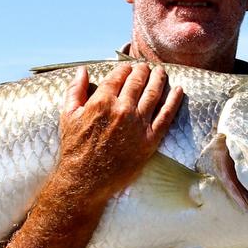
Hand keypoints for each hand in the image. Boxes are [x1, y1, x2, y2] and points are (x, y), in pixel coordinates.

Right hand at [0, 63, 182, 247]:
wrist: (85, 180)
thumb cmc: (75, 148)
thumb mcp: (68, 116)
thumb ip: (75, 90)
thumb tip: (82, 70)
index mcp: (102, 101)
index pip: (118, 76)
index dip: (125, 69)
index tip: (128, 67)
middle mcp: (122, 110)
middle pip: (138, 82)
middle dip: (143, 71)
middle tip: (146, 67)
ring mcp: (138, 125)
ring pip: (154, 94)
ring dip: (159, 79)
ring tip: (161, 72)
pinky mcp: (150, 140)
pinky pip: (166, 115)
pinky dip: (174, 100)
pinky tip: (179, 90)